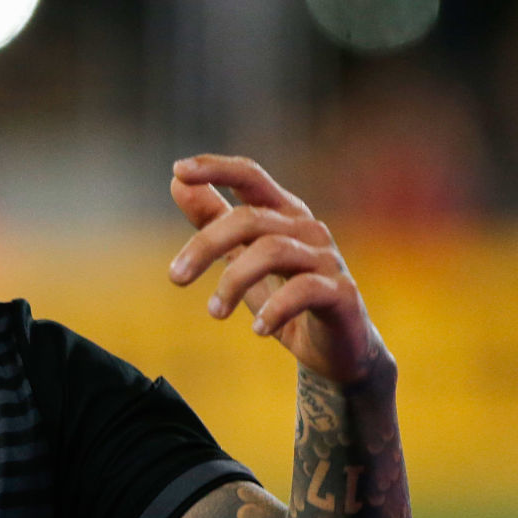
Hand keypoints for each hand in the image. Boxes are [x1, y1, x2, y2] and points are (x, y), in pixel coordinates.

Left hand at [167, 154, 390, 386]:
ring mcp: (327, 259)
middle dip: (206, 245)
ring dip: (234, 281)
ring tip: (214, 312)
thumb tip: (177, 183)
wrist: (334, 349)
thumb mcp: (241, 257)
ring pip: (273, 250)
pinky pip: (305, 290)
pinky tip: (258, 330)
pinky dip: (276, 309)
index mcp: (283, 213)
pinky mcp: (342, 293)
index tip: (178, 170)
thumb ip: (213, 220)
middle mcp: (307, 228)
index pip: (250, 177)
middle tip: (175, 277)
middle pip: (250, 219)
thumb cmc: (285, 297)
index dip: (217, 168)